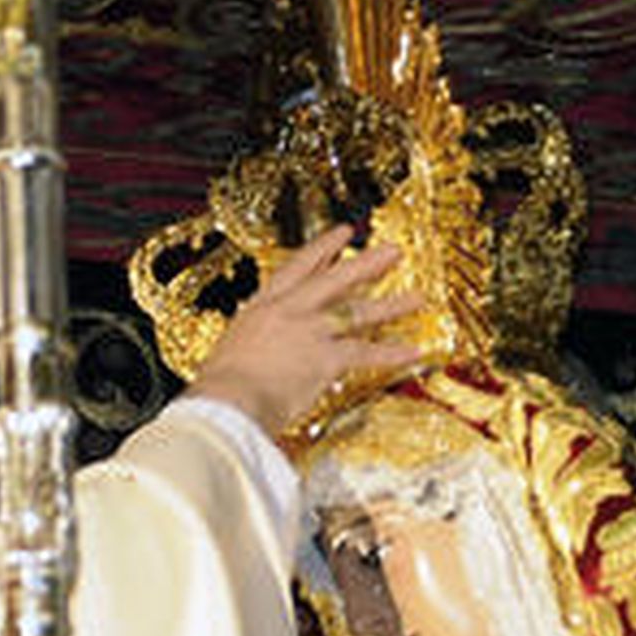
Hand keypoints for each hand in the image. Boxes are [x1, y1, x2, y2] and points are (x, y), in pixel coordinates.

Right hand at [185, 224, 420, 437]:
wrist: (227, 401)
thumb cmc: (218, 389)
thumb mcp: (227, 358)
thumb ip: (247, 355)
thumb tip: (248, 369)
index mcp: (260, 309)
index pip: (296, 269)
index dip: (322, 250)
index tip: (342, 235)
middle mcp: (288, 313)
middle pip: (335, 279)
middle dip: (366, 264)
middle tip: (392, 251)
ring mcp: (309, 332)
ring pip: (357, 313)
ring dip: (391, 306)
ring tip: (417, 297)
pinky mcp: (325, 357)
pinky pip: (366, 353)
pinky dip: (391, 353)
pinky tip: (413, 350)